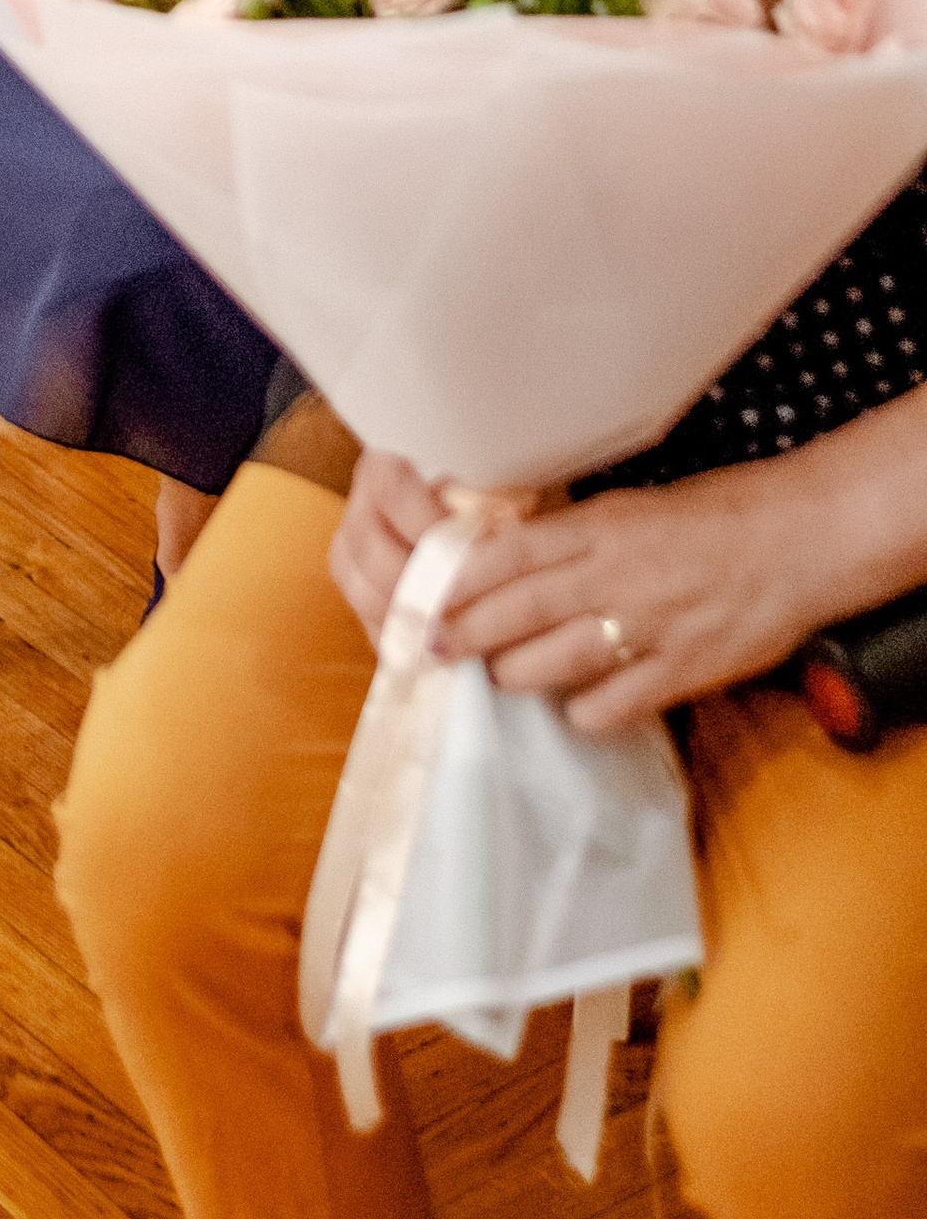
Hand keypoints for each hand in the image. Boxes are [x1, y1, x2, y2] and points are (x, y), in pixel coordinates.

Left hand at [331, 447, 835, 734]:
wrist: (798, 539)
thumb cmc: (714, 515)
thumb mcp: (630, 508)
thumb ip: (572, 536)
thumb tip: (507, 558)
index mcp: (599, 528)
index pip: (507, 556)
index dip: (457, 582)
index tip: (420, 599)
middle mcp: (615, 576)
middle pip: (519, 611)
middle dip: (467, 634)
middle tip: (433, 648)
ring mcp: (648, 626)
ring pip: (556, 660)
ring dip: (516, 674)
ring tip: (497, 676)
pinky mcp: (683, 670)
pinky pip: (614, 702)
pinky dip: (585, 710)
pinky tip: (575, 708)